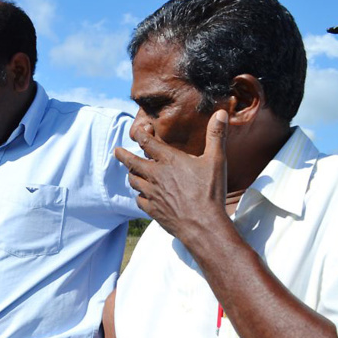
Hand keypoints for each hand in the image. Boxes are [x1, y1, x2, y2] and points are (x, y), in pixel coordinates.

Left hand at [114, 110, 228, 243]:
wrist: (202, 225)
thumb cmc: (210, 192)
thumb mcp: (216, 160)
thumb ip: (216, 136)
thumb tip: (221, 113)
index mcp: (168, 160)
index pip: (147, 142)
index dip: (142, 134)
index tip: (140, 129)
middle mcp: (155, 175)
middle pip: (132, 162)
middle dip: (122, 155)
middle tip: (116, 151)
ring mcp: (151, 193)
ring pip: (133, 180)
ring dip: (132, 174)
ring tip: (131, 172)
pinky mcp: (151, 209)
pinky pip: (139, 199)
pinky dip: (139, 195)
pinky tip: (142, 195)